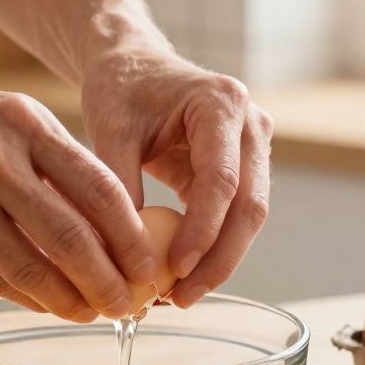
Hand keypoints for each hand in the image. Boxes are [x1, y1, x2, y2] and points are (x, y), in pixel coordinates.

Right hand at [0, 69, 156, 321]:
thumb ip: (47, 159)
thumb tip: (106, 222)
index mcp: (23, 122)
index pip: (101, 188)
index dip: (135, 238)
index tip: (153, 266)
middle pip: (74, 236)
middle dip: (112, 281)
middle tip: (131, 305)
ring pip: (33, 267)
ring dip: (70, 300)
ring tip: (92, 314)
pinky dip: (25, 297)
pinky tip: (45, 304)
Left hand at [80, 47, 272, 306]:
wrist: (133, 66)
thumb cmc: (120, 90)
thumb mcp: (111, 130)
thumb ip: (119, 185)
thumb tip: (124, 253)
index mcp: (221, 103)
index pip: (222, 179)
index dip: (203, 230)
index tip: (175, 268)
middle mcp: (250, 123)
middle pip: (250, 206)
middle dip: (219, 259)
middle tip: (182, 298)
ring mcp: (254, 146)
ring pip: (249, 217)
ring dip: (220, 261)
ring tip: (180, 296)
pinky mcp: (244, 168)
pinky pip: (235, 216)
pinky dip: (213, 248)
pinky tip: (183, 277)